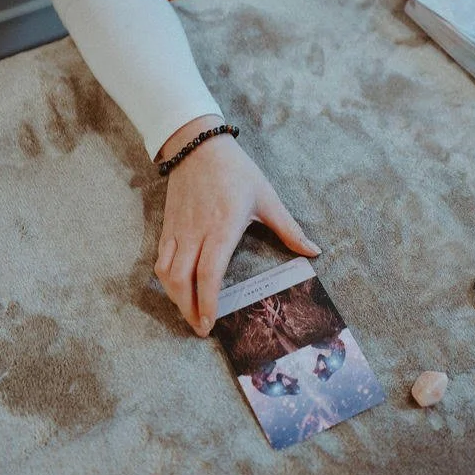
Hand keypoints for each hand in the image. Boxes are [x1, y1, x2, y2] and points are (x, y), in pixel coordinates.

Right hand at [154, 115, 320, 336]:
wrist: (197, 146)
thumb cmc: (235, 171)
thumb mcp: (267, 197)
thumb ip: (289, 229)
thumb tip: (313, 251)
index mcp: (222, 227)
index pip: (209, 272)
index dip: (207, 300)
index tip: (210, 322)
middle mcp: (196, 232)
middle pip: (182, 280)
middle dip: (188, 309)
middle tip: (200, 329)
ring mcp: (178, 230)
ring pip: (166, 273)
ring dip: (175, 298)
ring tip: (189, 314)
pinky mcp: (168, 226)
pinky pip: (160, 259)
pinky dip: (165, 280)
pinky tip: (176, 290)